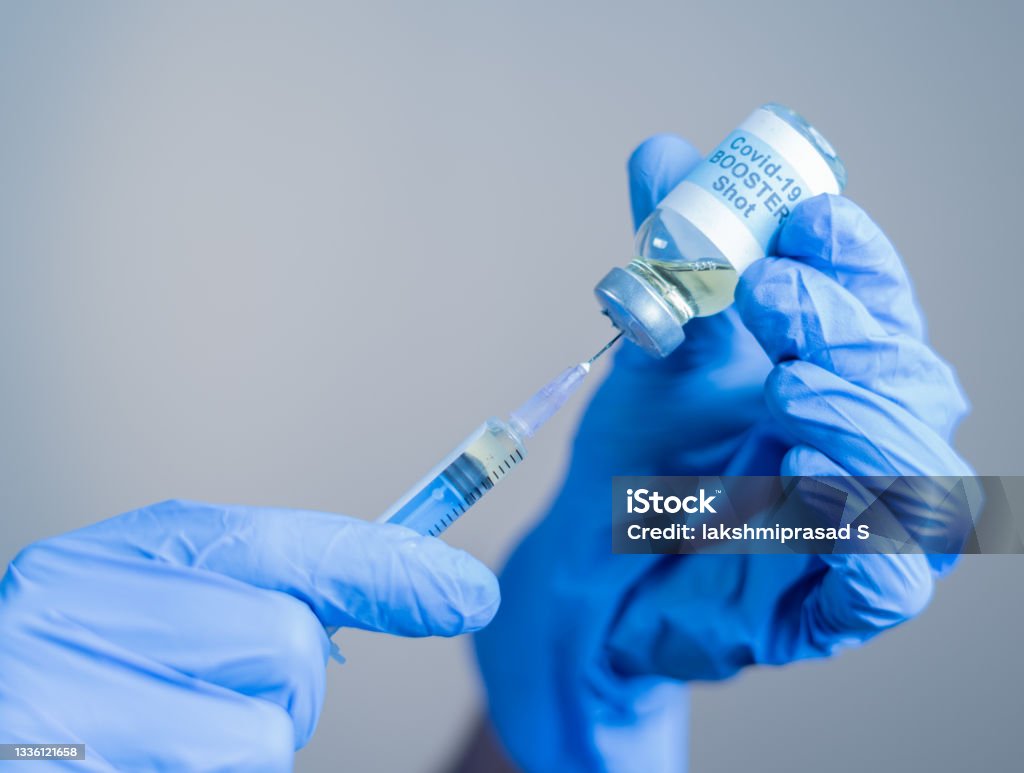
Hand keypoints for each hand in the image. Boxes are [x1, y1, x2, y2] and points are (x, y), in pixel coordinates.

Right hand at [0, 500, 497, 770]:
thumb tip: (431, 585)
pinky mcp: (66, 771)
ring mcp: (61, 704)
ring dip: (250, 744)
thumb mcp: (160, 619)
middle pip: (286, 641)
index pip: (280, 544)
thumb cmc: (84, 694)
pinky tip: (147, 763)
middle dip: (288, 688)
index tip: (468, 592)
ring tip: (170, 740)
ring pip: (266, 731)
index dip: (386, 567)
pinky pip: (230, 771)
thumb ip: (261, 590)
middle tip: (220, 702)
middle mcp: (73, 613)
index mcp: (104, 560)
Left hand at [475, 138, 970, 771]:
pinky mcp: (835, 603)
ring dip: (864, 418)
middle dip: (848, 328)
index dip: (855, 255)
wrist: (590, 564)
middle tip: (767, 294)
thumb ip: (669, 262)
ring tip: (786, 389)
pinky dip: (864, 532)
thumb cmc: (635, 456)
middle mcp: (865, 439)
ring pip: (923, 474)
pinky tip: (808, 479)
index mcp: (835, 369)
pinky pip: (889, 581)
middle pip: (910, 375)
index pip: (879, 300)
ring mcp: (858, 525)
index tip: (803, 218)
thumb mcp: (652, 351)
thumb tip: (661, 154)